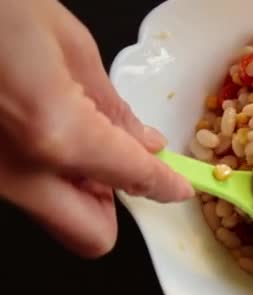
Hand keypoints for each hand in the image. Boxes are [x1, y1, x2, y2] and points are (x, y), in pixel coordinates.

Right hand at [0, 1, 193, 257]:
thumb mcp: (67, 43)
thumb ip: (111, 106)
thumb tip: (143, 142)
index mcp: (56, 132)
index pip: (134, 179)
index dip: (165, 184)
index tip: (178, 185)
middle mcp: (18, 172)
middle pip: (92, 236)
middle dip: (119, 208)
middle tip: (127, 169)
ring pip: (57, 217)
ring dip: (83, 191)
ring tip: (84, 137)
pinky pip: (28, 191)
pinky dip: (50, 175)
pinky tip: (49, 132)